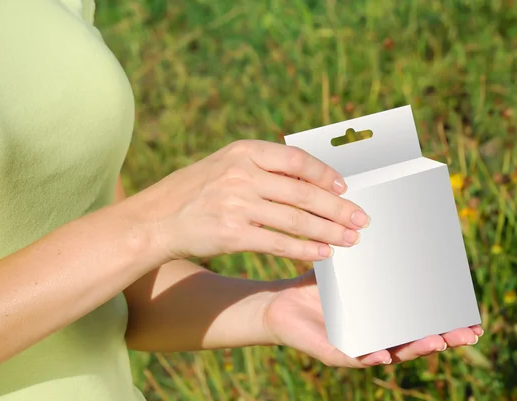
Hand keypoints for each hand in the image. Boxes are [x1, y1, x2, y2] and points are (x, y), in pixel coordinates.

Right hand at [133, 140, 369, 260]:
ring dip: (328, 230)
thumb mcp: (226, 165)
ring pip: (296, 219)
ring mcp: (235, 203)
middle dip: (338, 207)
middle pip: (302, 191)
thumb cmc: (197, 191)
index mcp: (243, 150)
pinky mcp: (231, 234)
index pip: (296, 159)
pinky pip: (278, 243)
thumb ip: (263, 166)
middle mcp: (241, 173)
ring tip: (351, 240)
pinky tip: (324, 253)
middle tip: (362, 219)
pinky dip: (304, 249)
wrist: (155, 219)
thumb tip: (311, 176)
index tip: (346, 188)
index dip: (325, 174)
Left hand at [263, 270, 483, 366]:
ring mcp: (357, 346)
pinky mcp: (333, 352)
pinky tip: (384, 354)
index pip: (421, 322)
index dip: (447, 321)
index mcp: (383, 317)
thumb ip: (368, 254)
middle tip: (469, 332)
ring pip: (393, 352)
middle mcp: (376, 334)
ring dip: (416, 348)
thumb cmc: (316, 287)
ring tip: (436, 341)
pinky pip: (353, 357)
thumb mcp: (348, 269)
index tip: (474, 318)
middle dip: (443, 337)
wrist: (280, 303)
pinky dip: (370, 356)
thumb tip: (385, 220)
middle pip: (416, 340)